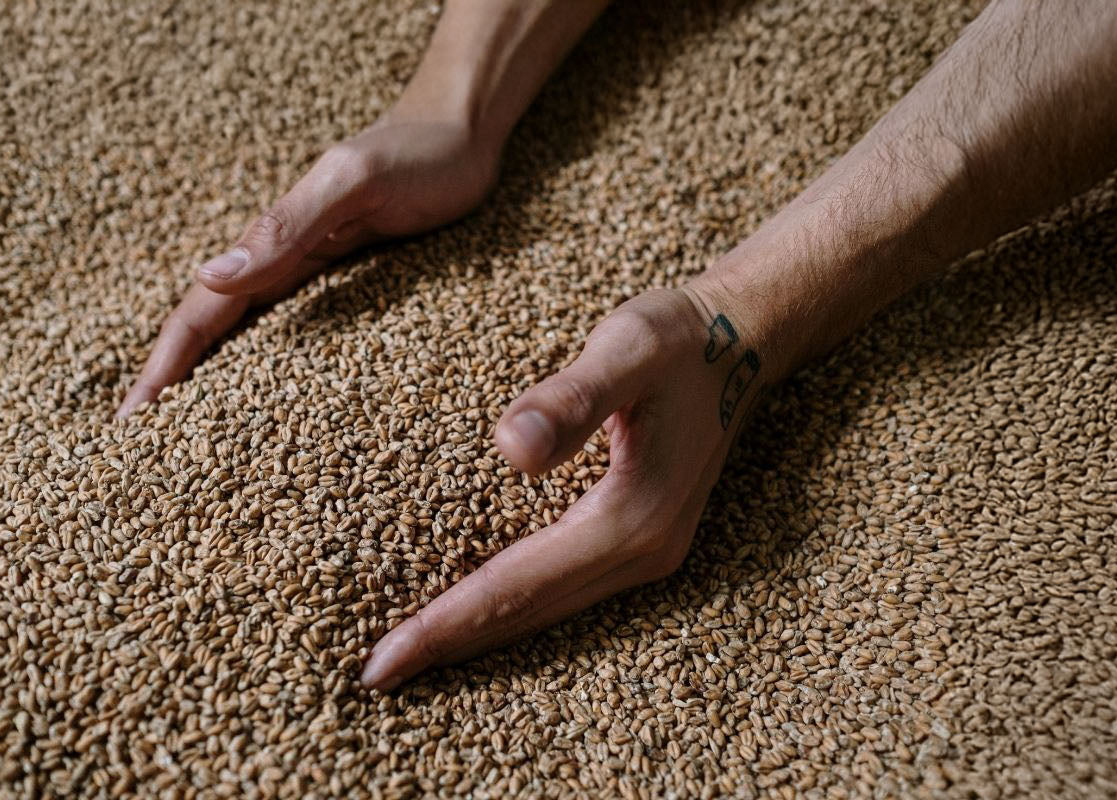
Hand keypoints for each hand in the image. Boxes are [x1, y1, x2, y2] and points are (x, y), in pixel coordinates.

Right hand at [116, 117, 499, 416]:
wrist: (464, 131)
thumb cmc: (414, 152)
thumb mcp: (352, 182)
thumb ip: (286, 224)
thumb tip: (207, 275)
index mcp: (270, 246)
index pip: (199, 317)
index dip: (162, 369)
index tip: (129, 422)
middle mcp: (282, 268)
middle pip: (213, 339)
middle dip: (174, 392)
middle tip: (145, 454)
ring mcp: (314, 282)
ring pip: (251, 348)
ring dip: (219, 392)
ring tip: (197, 449)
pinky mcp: (351, 293)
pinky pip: (300, 346)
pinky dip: (277, 383)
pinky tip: (280, 418)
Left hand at [359, 285, 775, 689]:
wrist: (744, 337)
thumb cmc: (679, 337)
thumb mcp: (626, 350)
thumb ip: (570, 398)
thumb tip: (513, 447)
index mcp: (631, 521)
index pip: (515, 587)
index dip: (446, 624)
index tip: (380, 662)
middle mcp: (642, 553)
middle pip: (527, 615)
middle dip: (449, 647)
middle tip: (372, 678)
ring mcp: (645, 554)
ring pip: (545, 612)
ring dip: (477, 636)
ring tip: (409, 659)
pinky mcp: (637, 541)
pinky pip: (560, 592)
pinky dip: (509, 610)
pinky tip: (470, 615)